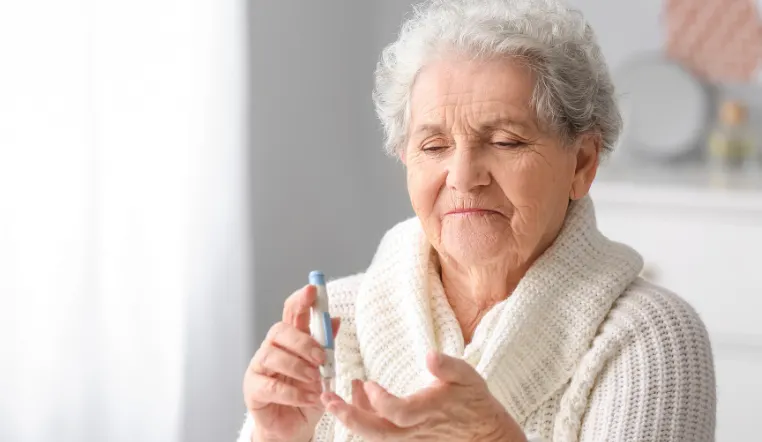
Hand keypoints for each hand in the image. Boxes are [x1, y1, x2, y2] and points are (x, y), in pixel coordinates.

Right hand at [243, 284, 339, 441]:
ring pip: (271, 356)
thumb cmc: (307, 393)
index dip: (301, 299)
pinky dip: (294, 393)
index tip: (313, 289)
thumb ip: (327, 345)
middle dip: (302, 341)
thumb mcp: (324, 370)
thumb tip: (335, 319)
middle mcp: (271, 348)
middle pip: (279, 331)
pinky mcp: (253, 389)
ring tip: (316, 381)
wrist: (294, 426)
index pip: (292, 312)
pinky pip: (270, 386)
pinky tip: (310, 398)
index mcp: (290, 339)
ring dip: (297, 367)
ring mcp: (259, 368)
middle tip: (321, 357)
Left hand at [322, 352, 525, 441]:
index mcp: (427, 411)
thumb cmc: (474, 402)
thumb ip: (448, 367)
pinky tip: (357, 395)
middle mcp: (414, 429)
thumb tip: (430, 355)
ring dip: (350, 416)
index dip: (379, 400)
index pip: (397, 413)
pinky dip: (363, 415)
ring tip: (333, 396)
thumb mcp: (468, 377)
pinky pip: (378, 430)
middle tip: (327, 399)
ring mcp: (408, 436)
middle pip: (375, 432)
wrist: (483, 433)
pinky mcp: (405, 436)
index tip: (367, 382)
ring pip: (373, 434)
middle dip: (348, 416)